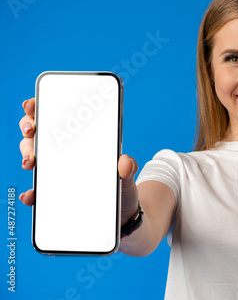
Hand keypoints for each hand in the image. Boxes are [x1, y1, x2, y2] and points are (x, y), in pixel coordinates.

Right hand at [18, 99, 139, 223]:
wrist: (123, 216)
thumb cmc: (122, 189)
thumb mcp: (127, 175)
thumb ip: (128, 168)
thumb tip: (125, 162)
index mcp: (80, 144)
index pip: (57, 120)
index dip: (41, 109)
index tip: (33, 104)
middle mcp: (63, 157)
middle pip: (38, 136)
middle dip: (29, 128)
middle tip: (32, 130)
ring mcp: (56, 176)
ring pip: (33, 159)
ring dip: (27, 156)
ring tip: (31, 161)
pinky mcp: (53, 198)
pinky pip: (37, 193)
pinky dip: (31, 194)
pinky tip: (30, 195)